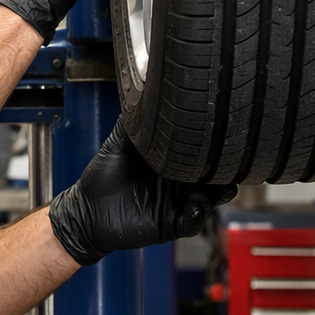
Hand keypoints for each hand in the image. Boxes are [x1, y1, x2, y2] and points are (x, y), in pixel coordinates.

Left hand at [48, 117, 237, 265]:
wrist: (88, 210)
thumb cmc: (103, 177)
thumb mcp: (117, 144)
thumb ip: (132, 123)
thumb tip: (138, 91)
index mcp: (170, 161)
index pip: (198, 154)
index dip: (212, 150)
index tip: (220, 141)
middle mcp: (178, 182)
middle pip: (212, 178)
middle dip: (222, 174)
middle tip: (226, 170)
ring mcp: (177, 203)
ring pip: (208, 200)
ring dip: (213, 196)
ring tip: (210, 191)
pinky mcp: (171, 224)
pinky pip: (191, 224)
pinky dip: (195, 218)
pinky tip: (192, 210)